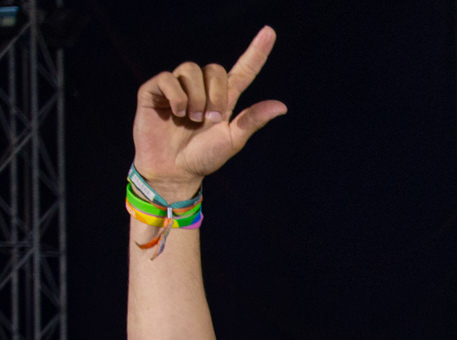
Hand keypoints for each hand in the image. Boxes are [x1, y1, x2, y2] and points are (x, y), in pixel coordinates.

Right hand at [132, 27, 285, 200]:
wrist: (174, 171)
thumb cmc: (204, 157)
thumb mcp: (232, 140)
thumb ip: (253, 120)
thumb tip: (282, 106)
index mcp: (224, 100)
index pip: (243, 70)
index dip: (256, 52)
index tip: (270, 31)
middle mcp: (201, 89)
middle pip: (215, 68)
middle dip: (216, 94)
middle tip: (210, 119)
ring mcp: (177, 88)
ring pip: (190, 69)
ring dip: (196, 97)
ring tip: (192, 119)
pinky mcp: (154, 91)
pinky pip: (167, 78)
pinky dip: (176, 96)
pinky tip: (176, 113)